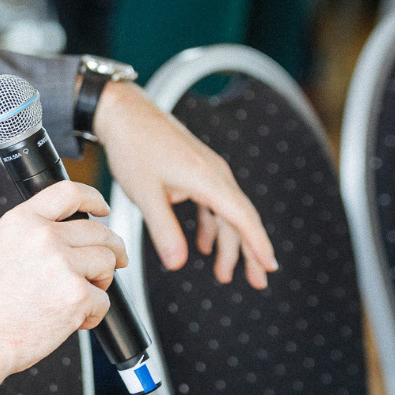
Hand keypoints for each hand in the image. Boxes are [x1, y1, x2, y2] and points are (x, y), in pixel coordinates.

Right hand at [0, 180, 127, 394]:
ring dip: (101, 282)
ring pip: (107, 262)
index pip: (68, 193)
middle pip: (99, 231)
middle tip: (115, 262)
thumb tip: (76, 237)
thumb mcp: (3, 251)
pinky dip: (93, 314)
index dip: (93, 198)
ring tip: (80, 299)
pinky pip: (104, 300)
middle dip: (112, 249)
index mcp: (22, 221)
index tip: (103, 209)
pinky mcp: (77, 294)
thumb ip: (36, 236)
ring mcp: (62, 264)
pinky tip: (72, 321)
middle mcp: (43, 236)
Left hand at [94, 81, 277, 286]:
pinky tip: (206, 245)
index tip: (270, 266)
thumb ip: (163, 230)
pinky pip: (213, 204)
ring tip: (224, 273)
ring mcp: (207, 171)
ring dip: (227, 244)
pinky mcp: (196, 171)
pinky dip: (212, 226)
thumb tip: (177, 263)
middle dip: (250, 252)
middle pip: (241, 218)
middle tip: (257, 282)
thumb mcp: (145, 193)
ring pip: (227, 213)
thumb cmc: (134, 146)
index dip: (258, 244)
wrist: (124, 112)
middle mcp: (214, 173)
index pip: (242, 216)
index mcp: (207, 178)